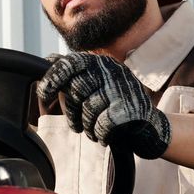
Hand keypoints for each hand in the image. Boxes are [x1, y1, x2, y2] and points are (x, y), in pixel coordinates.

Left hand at [36, 52, 170, 158]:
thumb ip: (73, 74)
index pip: (70, 63)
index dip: (53, 78)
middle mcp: (112, 71)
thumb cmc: (115, 106)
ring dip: (87, 125)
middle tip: (76, 123)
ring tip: (93, 129)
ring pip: (88, 109)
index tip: (44, 94)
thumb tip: (49, 58)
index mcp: (101, 63)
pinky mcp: (130, 109)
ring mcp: (122, 89)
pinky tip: (104, 135)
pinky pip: (102, 124)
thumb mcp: (95, 85)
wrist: (150, 127)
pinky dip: (100, 134)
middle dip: (71, 111)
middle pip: (76, 89)